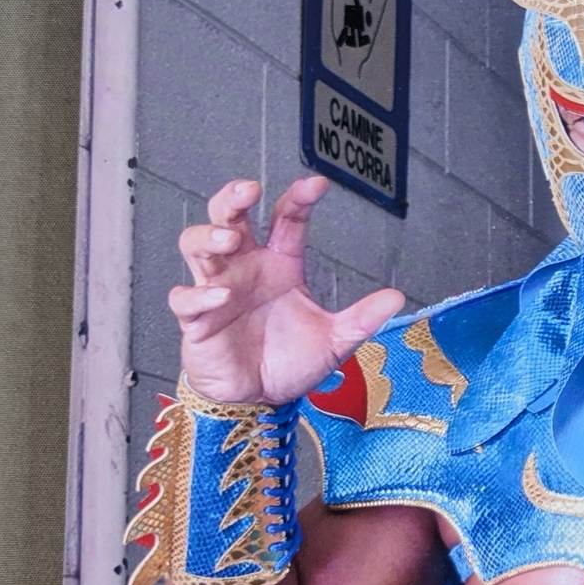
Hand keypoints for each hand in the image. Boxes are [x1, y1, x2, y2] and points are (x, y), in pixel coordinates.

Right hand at [172, 176, 403, 405]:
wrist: (260, 399)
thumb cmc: (289, 361)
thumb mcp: (333, 340)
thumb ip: (361, 319)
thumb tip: (397, 298)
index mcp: (278, 265)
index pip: (285, 220)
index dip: (298, 199)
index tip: (316, 185)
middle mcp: (245, 269)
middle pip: (227, 216)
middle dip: (232, 199)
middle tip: (248, 190)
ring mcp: (217, 290)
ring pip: (196, 245)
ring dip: (208, 236)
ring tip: (229, 241)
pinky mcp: (197, 320)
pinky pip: (186, 298)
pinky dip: (199, 294)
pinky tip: (221, 296)